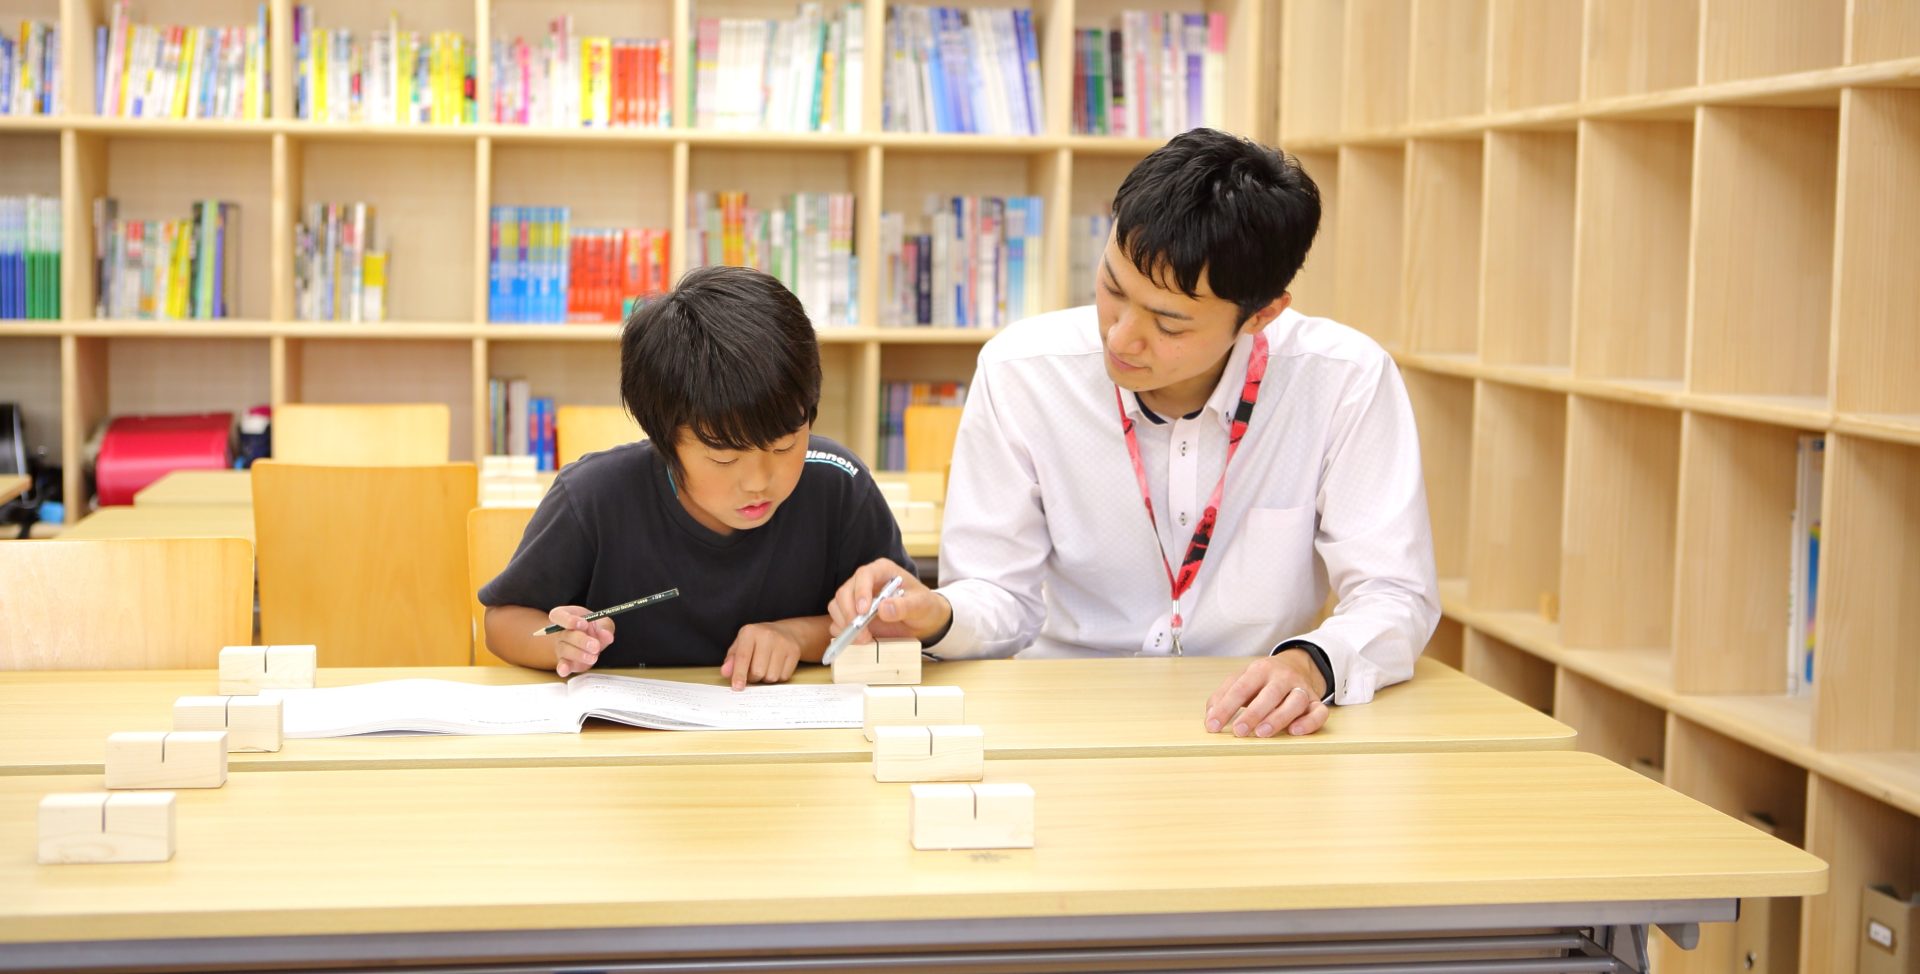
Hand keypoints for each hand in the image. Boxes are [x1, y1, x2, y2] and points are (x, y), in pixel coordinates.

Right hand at [548, 606, 613, 677]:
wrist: (591, 639)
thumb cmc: (594, 626)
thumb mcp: (602, 622)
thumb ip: (604, 627)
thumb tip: (606, 635)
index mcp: (565, 616)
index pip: (558, 616)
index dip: (569, 620)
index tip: (584, 624)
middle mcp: (560, 632)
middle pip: (565, 635)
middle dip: (581, 640)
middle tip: (595, 645)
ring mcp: (561, 647)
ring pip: (565, 650)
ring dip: (579, 654)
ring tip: (594, 657)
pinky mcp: (566, 661)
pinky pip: (562, 665)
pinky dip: (563, 668)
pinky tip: (565, 670)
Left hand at [721, 621, 803, 690]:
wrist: (785, 632)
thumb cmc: (757, 642)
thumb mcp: (741, 646)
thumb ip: (731, 660)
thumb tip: (726, 672)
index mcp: (750, 632)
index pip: (743, 657)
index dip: (739, 674)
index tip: (737, 687)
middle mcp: (767, 635)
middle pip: (758, 671)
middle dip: (753, 678)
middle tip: (753, 671)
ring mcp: (783, 643)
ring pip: (771, 677)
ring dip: (766, 678)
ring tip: (765, 667)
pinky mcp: (794, 651)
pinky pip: (783, 677)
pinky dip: (778, 677)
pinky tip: (776, 666)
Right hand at [828, 558, 951, 643]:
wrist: (923, 622)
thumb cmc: (924, 607)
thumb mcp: (921, 605)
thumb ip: (904, 606)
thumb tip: (884, 608)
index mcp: (882, 571)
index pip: (864, 575)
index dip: (861, 592)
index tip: (864, 611)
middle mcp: (865, 582)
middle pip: (845, 592)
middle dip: (850, 614)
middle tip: (863, 633)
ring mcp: (856, 599)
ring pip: (836, 606)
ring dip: (845, 625)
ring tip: (864, 639)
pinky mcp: (852, 615)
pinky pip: (837, 622)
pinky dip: (843, 633)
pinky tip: (859, 640)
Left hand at [1203, 649, 1330, 737]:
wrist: (1296, 666)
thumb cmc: (1262, 680)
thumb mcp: (1241, 680)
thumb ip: (1223, 696)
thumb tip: (1210, 718)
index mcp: (1260, 670)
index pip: (1241, 688)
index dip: (1226, 708)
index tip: (1213, 726)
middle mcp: (1283, 677)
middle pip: (1270, 693)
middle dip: (1253, 713)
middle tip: (1239, 731)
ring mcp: (1302, 688)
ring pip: (1295, 701)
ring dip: (1279, 718)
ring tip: (1263, 733)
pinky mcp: (1316, 702)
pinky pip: (1319, 712)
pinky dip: (1309, 722)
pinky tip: (1294, 731)